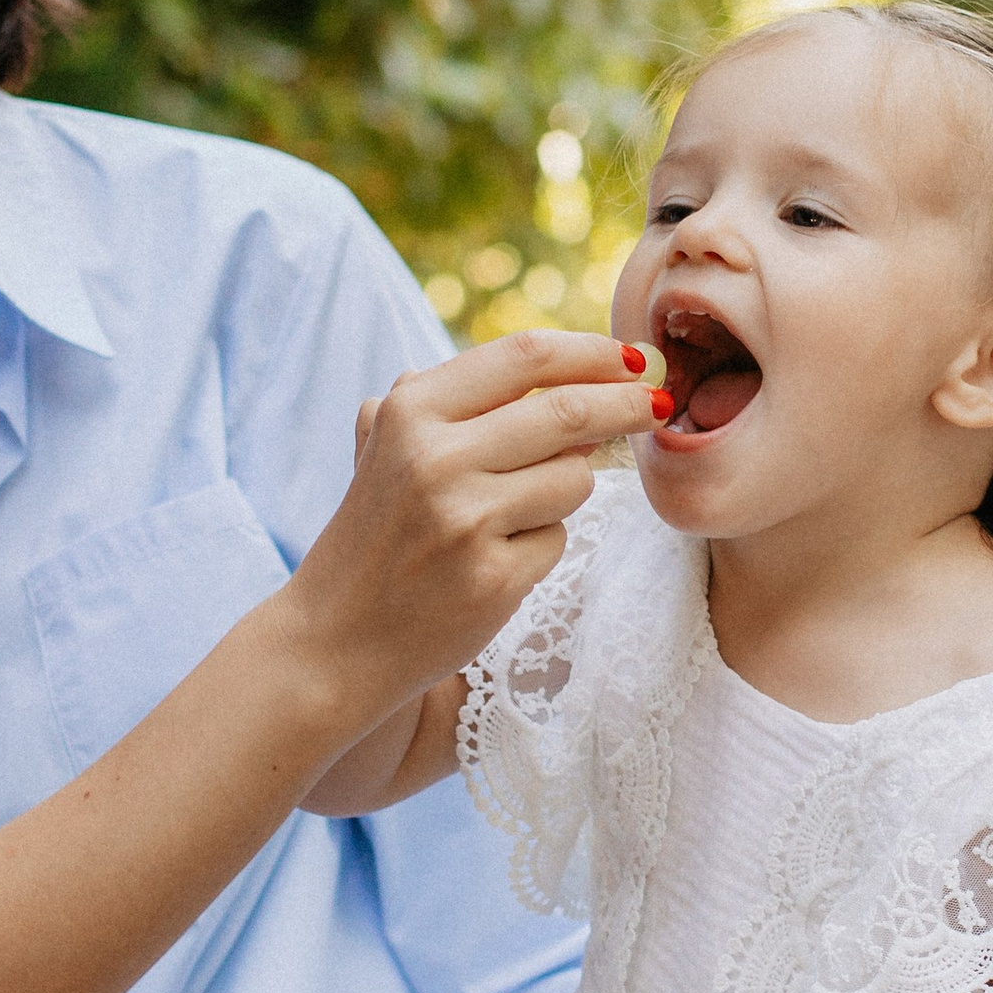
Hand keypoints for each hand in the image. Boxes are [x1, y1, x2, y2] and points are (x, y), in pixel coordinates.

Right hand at [288, 333, 656, 724]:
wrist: (334, 640)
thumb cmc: (377, 535)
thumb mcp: (390, 449)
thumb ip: (458, 402)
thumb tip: (574, 372)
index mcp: (411, 413)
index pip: (526, 358)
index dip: (592, 352)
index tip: (632, 358)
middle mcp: (436, 459)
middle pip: (569, 412)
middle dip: (627, 404)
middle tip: (657, 403)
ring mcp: (466, 521)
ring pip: (574, 479)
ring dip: (568, 487)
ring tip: (514, 512)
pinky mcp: (494, 579)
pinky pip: (558, 539)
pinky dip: (541, 542)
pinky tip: (495, 561)